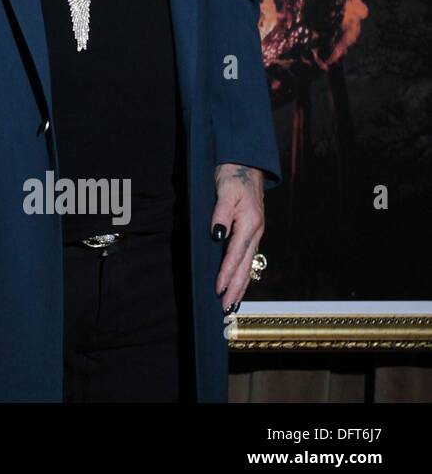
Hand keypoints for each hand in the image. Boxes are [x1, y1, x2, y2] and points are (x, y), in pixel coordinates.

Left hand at [211, 163, 265, 312]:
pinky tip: (240, 283)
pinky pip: (248, 257)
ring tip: (233, 303)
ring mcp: (255, 233)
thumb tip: (218, 235)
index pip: (236, 253)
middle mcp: (255, 231)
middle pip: (245, 265)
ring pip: (248, 264)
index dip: (227, 272)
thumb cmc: (234, 177)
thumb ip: (221, 213)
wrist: (245, 166)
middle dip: (236, 287)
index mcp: (249, 223)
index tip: (219, 288)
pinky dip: (243, 273)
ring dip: (241, 284)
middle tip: (226, 307)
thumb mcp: (225, 191)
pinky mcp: (252, 232)